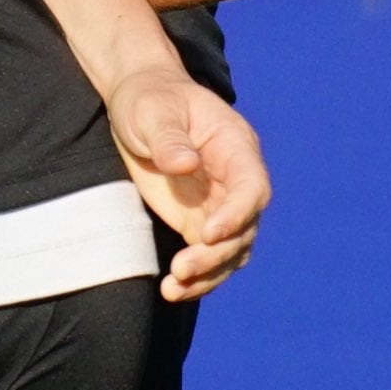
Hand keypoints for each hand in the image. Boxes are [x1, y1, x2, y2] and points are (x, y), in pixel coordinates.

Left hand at [106, 67, 266, 302]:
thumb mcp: (153, 112)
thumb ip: (169, 138)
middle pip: (245, 227)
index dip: (238, 214)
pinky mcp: (199, 222)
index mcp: (235, 146)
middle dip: (217, 254)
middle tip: (181, 268)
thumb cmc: (149, 99)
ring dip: (208, 274)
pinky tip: (172, 290)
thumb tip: (186, 165)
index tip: (208, 234)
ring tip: (173, 288)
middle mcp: (235, 180)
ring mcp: (219, 204)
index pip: (253, 187)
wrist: (138, 102)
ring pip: (231, 250)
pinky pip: (209, 257)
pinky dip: (196, 277)